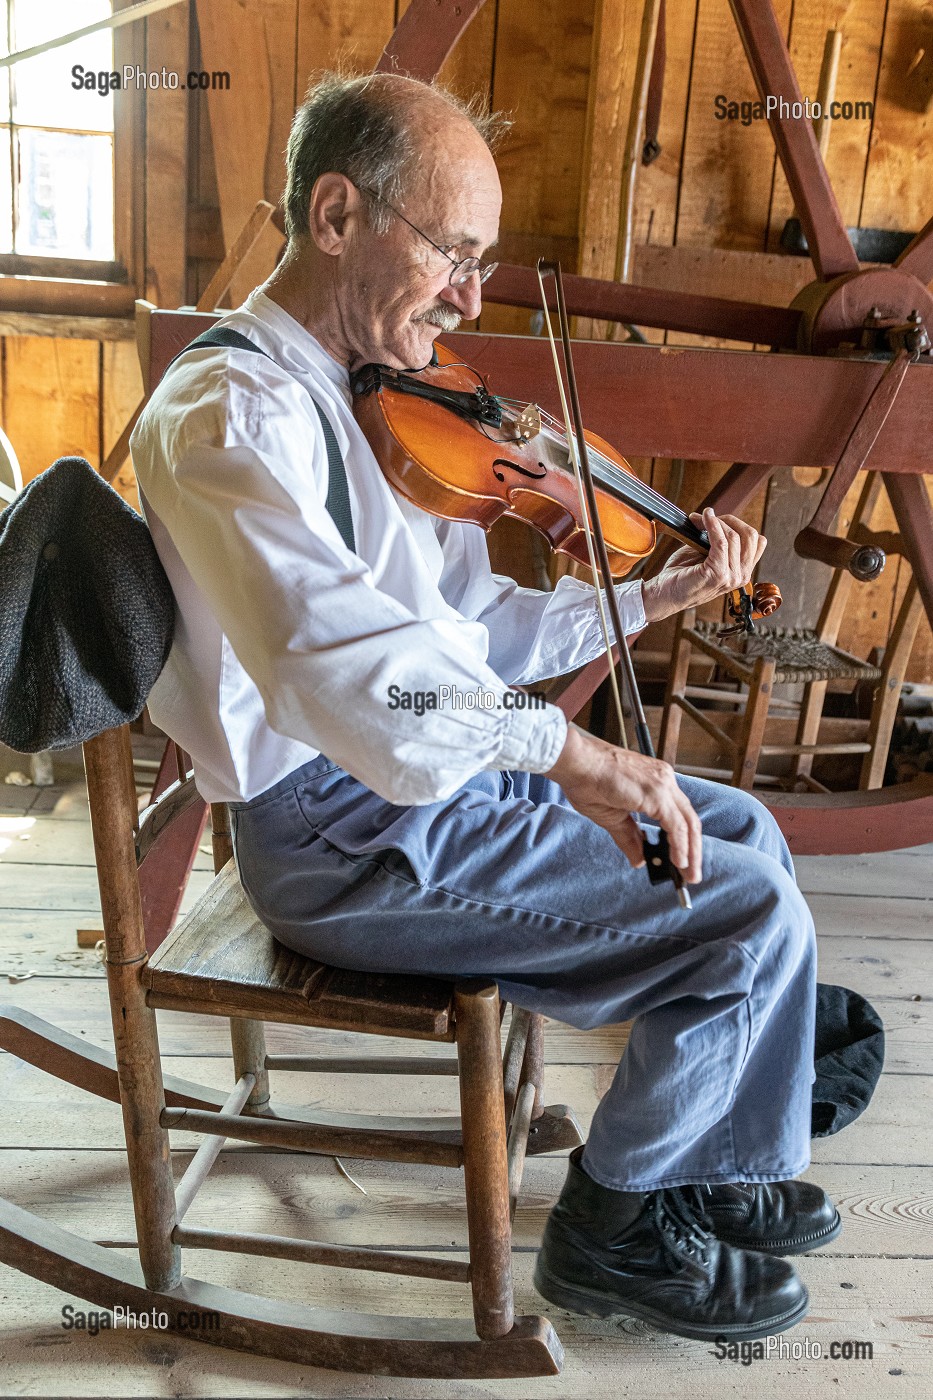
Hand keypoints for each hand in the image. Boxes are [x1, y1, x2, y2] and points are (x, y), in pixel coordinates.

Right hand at [545, 723, 701, 882]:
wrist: (576, 763)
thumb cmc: (587, 781)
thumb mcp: (612, 817)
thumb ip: (629, 838)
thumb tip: (639, 860)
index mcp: (656, 781)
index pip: (679, 814)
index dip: (683, 840)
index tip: (682, 862)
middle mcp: (664, 780)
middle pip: (689, 820)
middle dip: (693, 850)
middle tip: (692, 875)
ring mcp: (663, 785)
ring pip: (688, 823)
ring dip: (691, 852)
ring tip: (689, 875)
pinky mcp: (657, 794)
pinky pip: (676, 826)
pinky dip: (680, 846)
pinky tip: (678, 863)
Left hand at [641, 507, 766, 623]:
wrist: (665, 594)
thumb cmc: (683, 574)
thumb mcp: (707, 555)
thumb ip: (720, 542)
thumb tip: (719, 518)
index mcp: (743, 572)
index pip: (757, 541)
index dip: (738, 525)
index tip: (717, 519)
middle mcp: (742, 577)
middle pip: (750, 536)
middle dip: (729, 520)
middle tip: (707, 517)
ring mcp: (731, 577)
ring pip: (734, 537)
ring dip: (716, 522)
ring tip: (698, 519)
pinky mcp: (718, 574)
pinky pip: (721, 542)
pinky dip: (712, 526)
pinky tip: (702, 519)